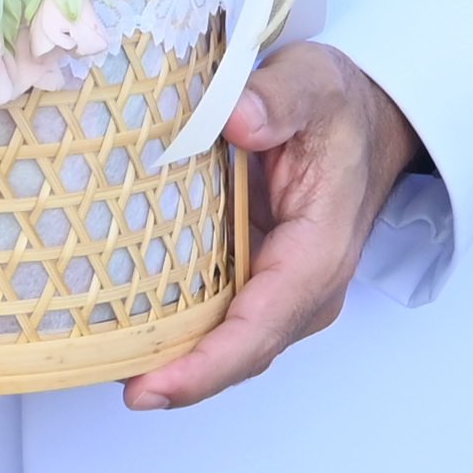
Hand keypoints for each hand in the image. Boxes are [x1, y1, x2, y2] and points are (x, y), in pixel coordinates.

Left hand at [123, 41, 431, 412]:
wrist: (365, 121)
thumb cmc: (339, 110)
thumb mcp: (314, 85)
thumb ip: (279, 99)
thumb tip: (237, 120)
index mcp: (319, 251)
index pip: (262, 326)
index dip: (206, 365)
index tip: (152, 386)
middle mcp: (305, 287)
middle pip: (241, 353)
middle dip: (182, 378)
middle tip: (118, 386)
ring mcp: (281, 290)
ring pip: (228, 344)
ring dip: (175, 362)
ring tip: (108, 366)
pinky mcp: (258, 280)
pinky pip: (219, 320)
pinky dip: (178, 334)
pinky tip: (129, 333)